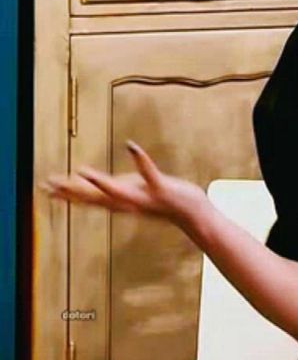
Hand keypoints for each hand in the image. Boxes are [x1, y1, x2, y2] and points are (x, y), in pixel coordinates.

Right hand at [40, 140, 208, 231]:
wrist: (191, 213)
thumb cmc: (162, 199)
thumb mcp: (132, 193)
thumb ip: (111, 189)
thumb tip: (92, 182)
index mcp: (120, 201)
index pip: (88, 198)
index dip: (66, 193)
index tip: (44, 188)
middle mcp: (128, 202)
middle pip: (95, 197)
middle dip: (71, 190)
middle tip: (49, 183)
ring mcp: (144, 198)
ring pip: (117, 190)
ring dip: (99, 182)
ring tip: (81, 171)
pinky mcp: (161, 189)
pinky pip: (149, 173)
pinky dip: (140, 160)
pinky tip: (131, 146)